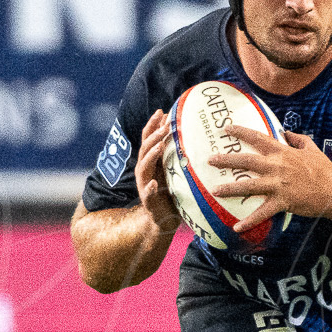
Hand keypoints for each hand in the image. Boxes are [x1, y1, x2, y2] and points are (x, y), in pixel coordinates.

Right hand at [133, 110, 180, 233]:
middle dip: (154, 137)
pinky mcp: (149, 202)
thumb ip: (175, 154)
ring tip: (159, 147)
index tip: (162, 111)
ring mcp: (144, 187)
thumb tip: (188, 133)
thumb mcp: (173, 170)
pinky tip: (155, 183)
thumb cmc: (171, 192)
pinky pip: (148, 194)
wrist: (163, 220)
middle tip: (165, 126)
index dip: (153, 125)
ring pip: (143, 168)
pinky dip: (150, 188)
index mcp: (150, 162)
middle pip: (145, 150)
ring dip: (151, 156)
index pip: (148, 139)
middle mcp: (144, 172)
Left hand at [209, 125, 331, 230]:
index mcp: (283, 152)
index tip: (226, 129)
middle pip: (246, 161)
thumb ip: (298, 139)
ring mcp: (279, 184)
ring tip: (214, 190)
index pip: (258, 138)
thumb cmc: (325, 170)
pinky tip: (236, 227)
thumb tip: (287, 132)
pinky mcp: (283, 202)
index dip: (240, 131)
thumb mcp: (313, 149)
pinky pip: (262, 213)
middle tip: (210, 160)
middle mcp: (277, 166)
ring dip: (230, 188)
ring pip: (249, 185)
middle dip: (226, 160)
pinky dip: (249, 221)